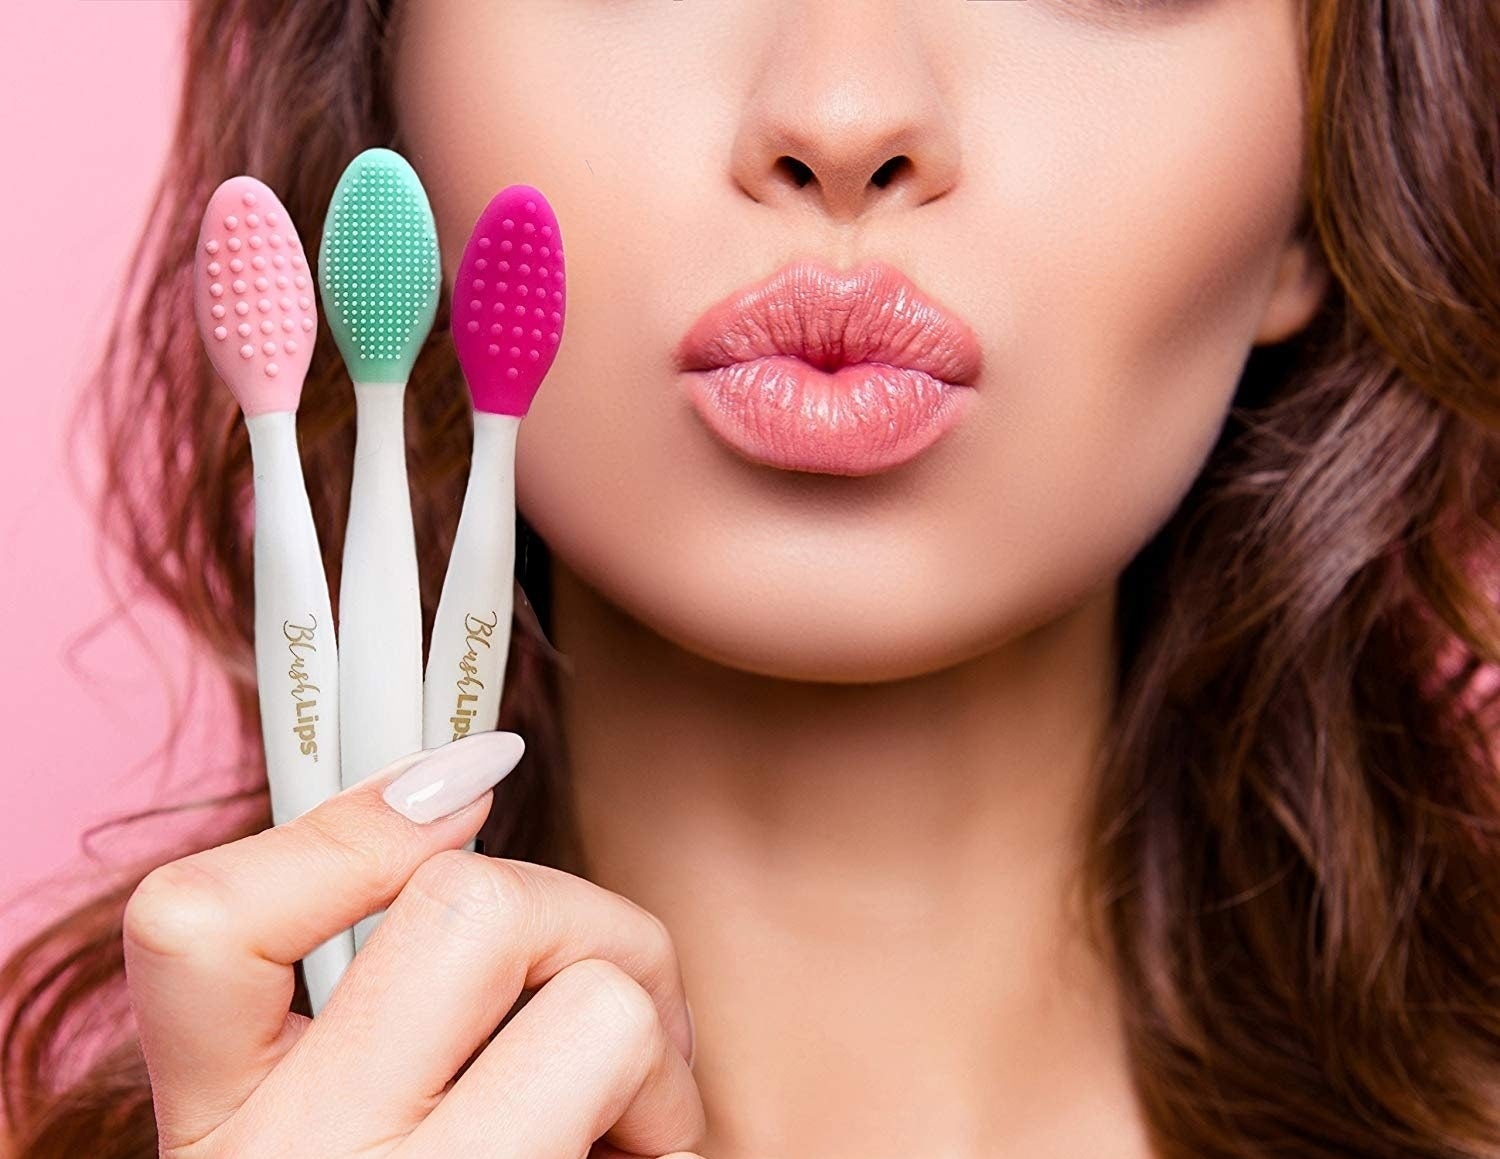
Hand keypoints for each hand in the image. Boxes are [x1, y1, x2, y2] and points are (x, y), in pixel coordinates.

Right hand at [122, 732, 704, 1156]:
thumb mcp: (329, 1125)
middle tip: (614, 998)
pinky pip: (661, 1125)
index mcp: (222, 1125)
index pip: (200, 919)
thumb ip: (371, 999)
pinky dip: (675, 1126)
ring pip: (596, 1009)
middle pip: (469, 908)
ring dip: (652, 1033)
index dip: (350, 821)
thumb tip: (459, 794)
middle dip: (584, 915)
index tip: (472, 778)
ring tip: (640, 1115)